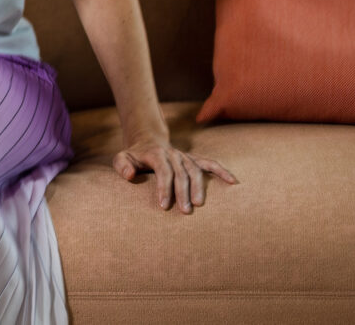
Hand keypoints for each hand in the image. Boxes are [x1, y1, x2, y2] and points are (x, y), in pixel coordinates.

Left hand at [113, 135, 236, 214]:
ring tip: (200, 204)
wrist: (148, 142)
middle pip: (181, 172)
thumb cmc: (134, 157)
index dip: (165, 188)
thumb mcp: (121, 158)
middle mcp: (173, 154)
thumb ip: (121, 165)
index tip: (164, 206)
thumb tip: (131, 175)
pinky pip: (210, 164)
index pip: (164, 170)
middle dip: (183, 192)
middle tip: (185, 212)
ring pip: (196, 170)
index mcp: (156, 154)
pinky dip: (222, 171)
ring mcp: (185, 157)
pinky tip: (232, 182)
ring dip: (199, 187)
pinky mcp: (194, 160)